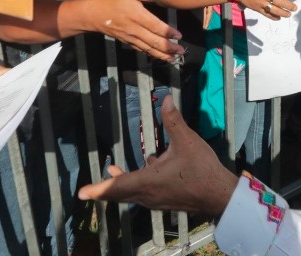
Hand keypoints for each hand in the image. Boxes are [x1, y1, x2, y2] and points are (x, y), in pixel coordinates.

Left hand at [79, 96, 238, 214]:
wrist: (219, 194)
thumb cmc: (201, 168)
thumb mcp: (187, 141)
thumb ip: (174, 121)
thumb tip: (165, 99)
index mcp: (148, 181)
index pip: (116, 187)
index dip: (98, 189)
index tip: (81, 193)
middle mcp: (147, 195)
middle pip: (120, 194)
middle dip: (104, 189)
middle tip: (87, 190)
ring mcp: (156, 200)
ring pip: (131, 194)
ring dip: (121, 185)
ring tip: (113, 172)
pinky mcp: (165, 200)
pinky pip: (143, 194)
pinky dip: (136, 184)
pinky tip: (149, 166)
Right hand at [90, 0, 185, 61]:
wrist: (94, 15)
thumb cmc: (113, 1)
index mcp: (137, 16)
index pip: (156, 26)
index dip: (168, 32)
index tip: (178, 36)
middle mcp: (135, 29)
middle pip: (154, 41)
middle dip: (168, 47)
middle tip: (181, 51)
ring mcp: (131, 37)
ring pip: (148, 48)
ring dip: (162, 54)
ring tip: (173, 58)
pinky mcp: (127, 42)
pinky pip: (141, 49)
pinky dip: (152, 54)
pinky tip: (160, 56)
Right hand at [234, 0, 300, 19]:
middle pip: (280, 1)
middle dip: (289, 5)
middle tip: (295, 8)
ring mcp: (260, 2)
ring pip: (274, 9)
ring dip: (283, 13)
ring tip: (289, 14)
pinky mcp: (256, 8)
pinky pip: (266, 14)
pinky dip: (273, 17)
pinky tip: (279, 18)